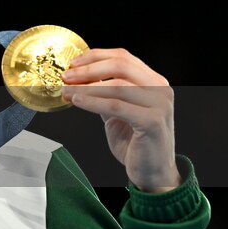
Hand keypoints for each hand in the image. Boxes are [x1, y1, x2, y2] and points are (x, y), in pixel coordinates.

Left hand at [61, 48, 180, 192]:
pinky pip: (116, 106)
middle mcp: (161, 89)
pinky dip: (93, 102)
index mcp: (154, 81)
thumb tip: (77, 80)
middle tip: (66, 76)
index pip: (123, 57)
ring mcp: (160, 104)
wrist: (153, 172)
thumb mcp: (118, 112)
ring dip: (86, 87)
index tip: (73, 63)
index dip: (95, 56)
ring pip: (117, 86)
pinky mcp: (152, 121)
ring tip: (66, 91)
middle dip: (89, 69)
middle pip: (121, 65)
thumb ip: (105, 94)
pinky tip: (77, 101)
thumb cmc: (136, 142)